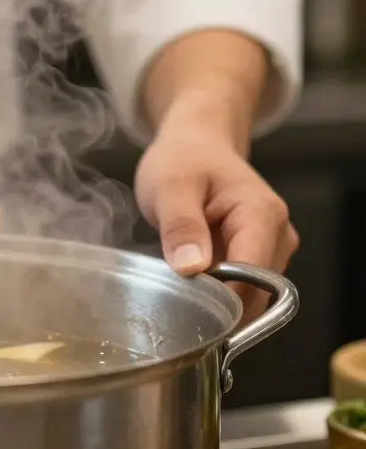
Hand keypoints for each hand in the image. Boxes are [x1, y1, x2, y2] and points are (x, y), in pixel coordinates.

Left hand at [134, 123, 298, 320]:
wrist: (194, 146)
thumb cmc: (183, 160)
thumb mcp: (170, 186)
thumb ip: (181, 226)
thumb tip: (192, 268)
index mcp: (262, 215)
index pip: (254, 278)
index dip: (221, 297)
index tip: (184, 301)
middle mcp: (278, 235)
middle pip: (256, 293)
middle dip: (217, 302)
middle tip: (174, 290)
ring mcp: (272, 249)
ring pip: (249, 297)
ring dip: (216, 298)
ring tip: (181, 276)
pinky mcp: (259, 258)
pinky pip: (242, 290)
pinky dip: (217, 292)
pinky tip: (193, 276)